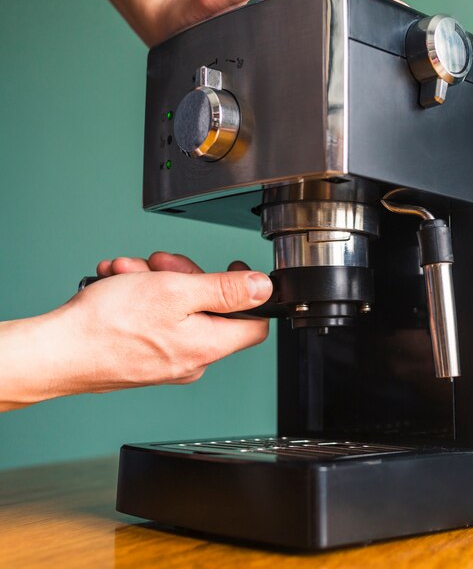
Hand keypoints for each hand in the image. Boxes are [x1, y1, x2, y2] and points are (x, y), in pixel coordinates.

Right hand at [0, 253, 271, 410]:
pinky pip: (156, 320)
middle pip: (211, 308)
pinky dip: (141, 297)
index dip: (251, 293)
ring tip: (129, 272)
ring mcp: (167, 360)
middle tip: (162, 264)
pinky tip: (119, 284)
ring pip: (178, 309)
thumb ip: (226, 290)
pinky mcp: (145, 358)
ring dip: (157, 282)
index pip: (255, 323)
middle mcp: (192, 359)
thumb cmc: (108, 325)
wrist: (57, 352)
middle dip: (186, 276)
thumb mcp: (177, 292)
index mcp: (208, 346)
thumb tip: (263, 288)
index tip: (234, 270)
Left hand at [59, 0, 400, 46]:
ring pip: (337, 1)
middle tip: (395, 13)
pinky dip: (346, 26)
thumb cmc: (192, 9)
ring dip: (364, 9)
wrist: (177, 24)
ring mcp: (291, 3)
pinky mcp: (289, 22)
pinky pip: (325, 19)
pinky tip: (359, 40)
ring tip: (389, 26)